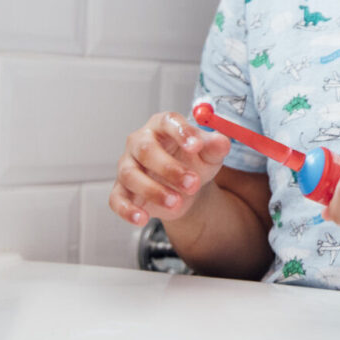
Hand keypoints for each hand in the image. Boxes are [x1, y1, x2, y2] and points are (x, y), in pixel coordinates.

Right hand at [110, 111, 230, 225]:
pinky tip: (143, 218)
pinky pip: (117, 199)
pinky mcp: (122, 190)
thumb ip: (216, 146)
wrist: (185, 188)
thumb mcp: (210, 154)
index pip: (168, 122)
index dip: (181, 132)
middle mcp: (140, 142)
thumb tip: (222, 143)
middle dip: (169, 168)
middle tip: (192, 183)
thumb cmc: (194, 162)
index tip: (196, 146)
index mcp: (163, 126)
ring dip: (153, 191)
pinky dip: (128, 210)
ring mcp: (128, 165)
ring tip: (176, 201)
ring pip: (131, 175)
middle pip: (146, 149)